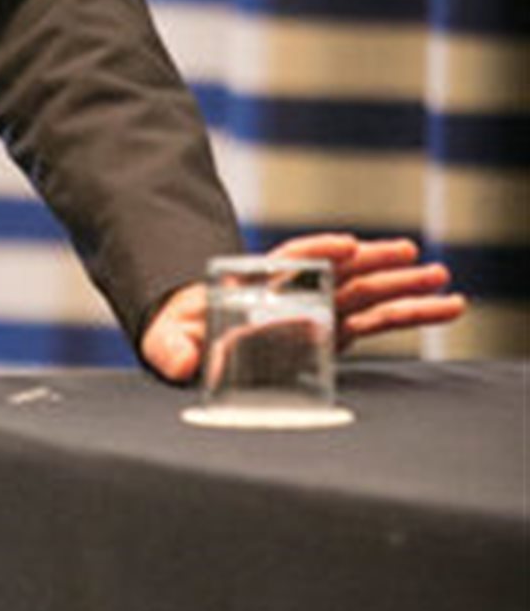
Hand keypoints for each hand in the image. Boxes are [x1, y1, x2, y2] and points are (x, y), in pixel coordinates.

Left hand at [139, 233, 466, 382]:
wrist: (187, 345)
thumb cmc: (178, 338)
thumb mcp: (167, 342)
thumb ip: (172, 351)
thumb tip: (184, 363)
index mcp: (255, 286)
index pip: (289, 259)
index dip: (316, 250)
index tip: (346, 246)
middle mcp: (291, 293)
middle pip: (337, 271)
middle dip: (375, 263)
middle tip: (413, 256)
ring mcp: (315, 311)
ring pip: (365, 294)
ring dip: (402, 286)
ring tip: (443, 278)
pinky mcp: (330, 333)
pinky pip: (373, 322)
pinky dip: (405, 314)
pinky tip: (441, 308)